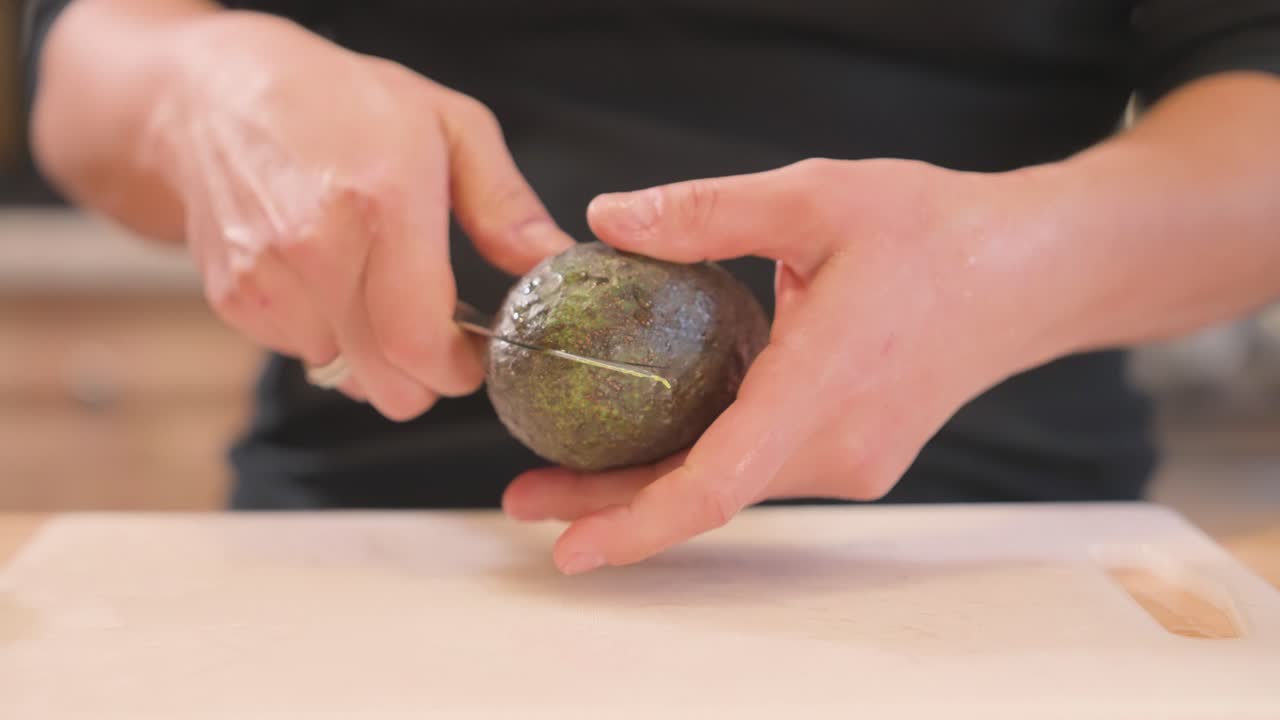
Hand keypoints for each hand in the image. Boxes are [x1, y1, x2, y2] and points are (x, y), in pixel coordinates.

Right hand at [144, 12, 572, 418]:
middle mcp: (316, 248)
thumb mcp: (449, 125)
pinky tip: (328, 280)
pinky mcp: (236, 299)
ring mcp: (268, 279)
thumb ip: (505, 205)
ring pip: (348, 376)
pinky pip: (303, 355)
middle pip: (387, 383)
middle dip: (424, 375)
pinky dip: (328, 335)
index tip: (475, 357)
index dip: (458, 371)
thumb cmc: (342, 103)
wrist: (212, 95)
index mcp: (381, 203)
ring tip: (374, 288)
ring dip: (373, 354)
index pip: (420, 343)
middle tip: (437, 333)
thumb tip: (550, 263)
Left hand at [502, 158, 1058, 572]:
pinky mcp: (857, 453)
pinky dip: (702, 460)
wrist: (1031, 272)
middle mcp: (839, 447)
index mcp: (824, 387)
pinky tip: (654, 433)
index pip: (715, 485)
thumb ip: (705, 211)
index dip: (633, 524)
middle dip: (611, 504)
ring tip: (569, 468)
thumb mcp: (814, 198)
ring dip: (652, 481)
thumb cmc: (936, 233)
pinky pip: (762, 468)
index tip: (564, 548)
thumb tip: (609, 218)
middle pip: (706, 494)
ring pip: (732, 485)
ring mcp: (853, 459)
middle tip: (525, 495)